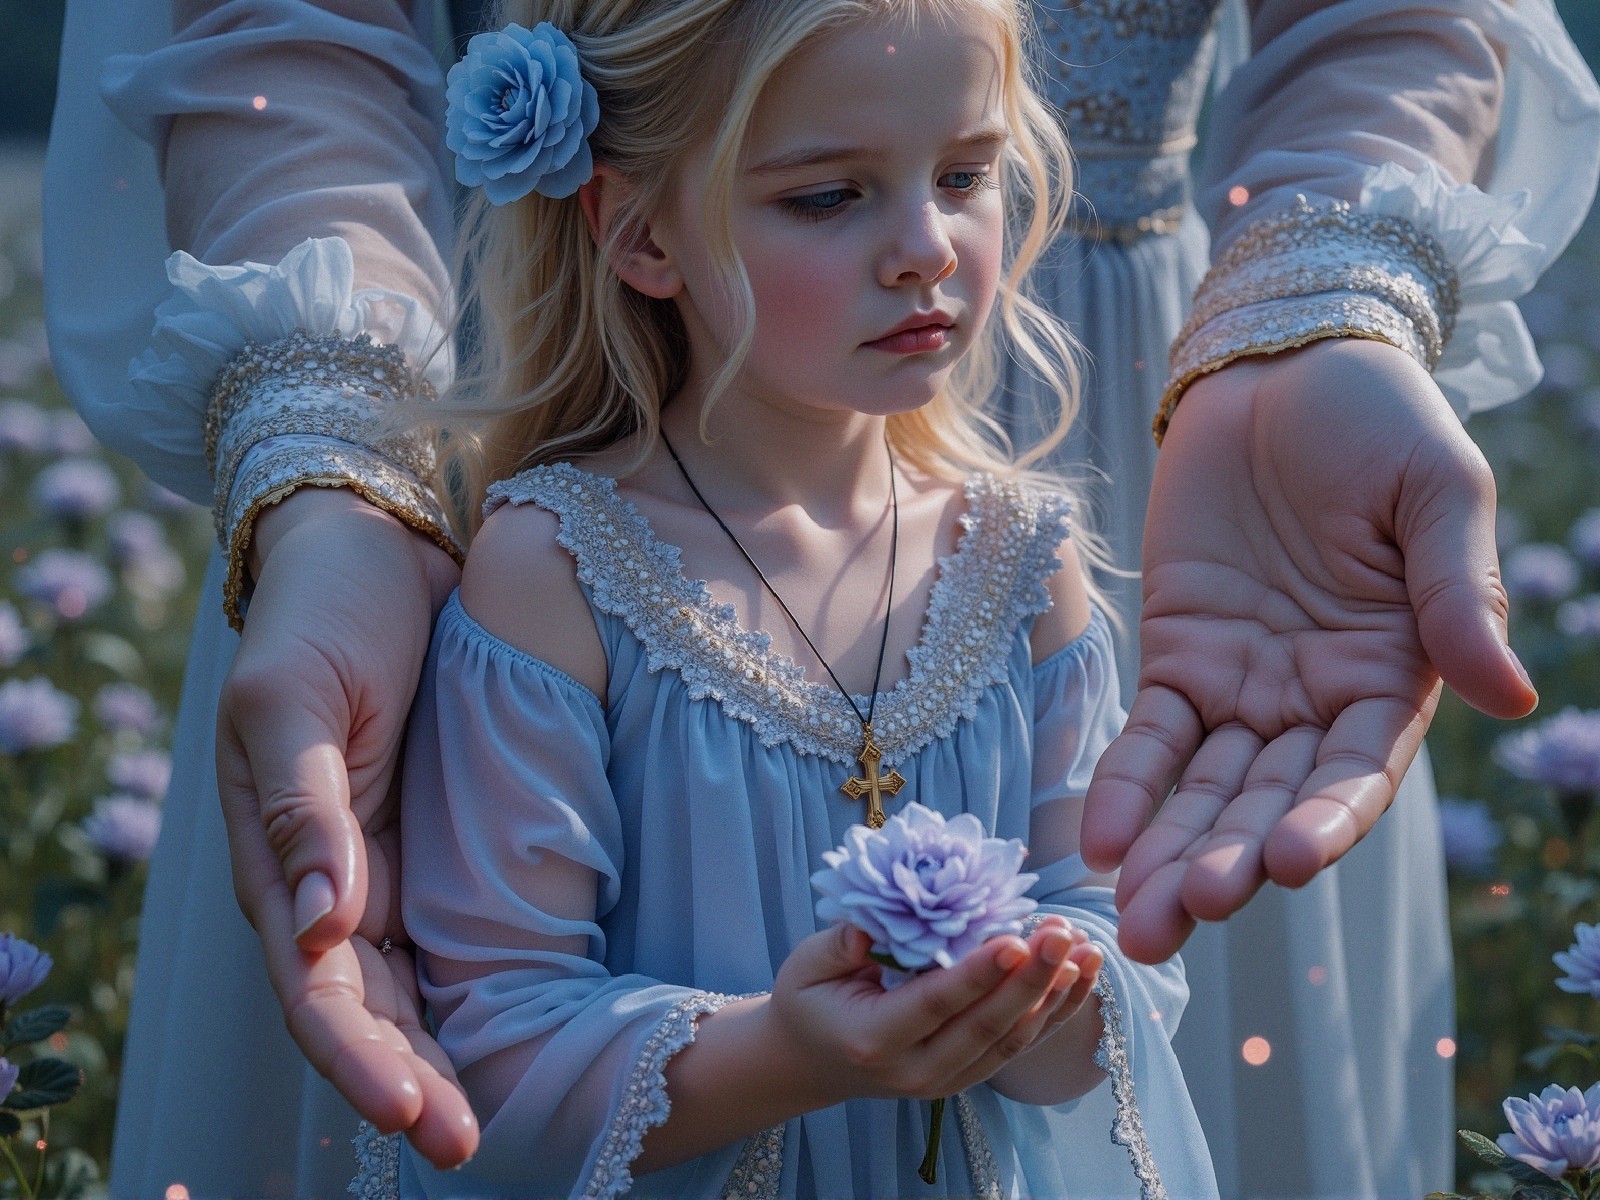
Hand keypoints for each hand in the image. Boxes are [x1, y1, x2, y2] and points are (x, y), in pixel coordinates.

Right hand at [215, 488, 477, 1166]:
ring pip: (412, 986)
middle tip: (466, 1145)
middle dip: (407, 1084)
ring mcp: (389, 865)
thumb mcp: (292, 701)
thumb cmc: (320, 617)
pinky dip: (477, 986)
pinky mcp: (442, 837)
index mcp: (279, 860)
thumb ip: (301, 807)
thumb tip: (320, 920)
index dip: (355, 1057)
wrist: (375, 549)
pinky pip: (459, 928)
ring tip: (485, 1123)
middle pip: (365, 1008)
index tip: (412, 1114)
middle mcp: (332, 881)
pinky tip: (522, 1026)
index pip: (314, 985)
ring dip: (443, 1056)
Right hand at [770, 917, 1096, 1104]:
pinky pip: (1017, 1045)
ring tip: (1086, 950)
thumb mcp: (805, 965)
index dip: (979, 974)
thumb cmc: (809, 1001)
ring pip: (1011, 1041)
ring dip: (1055, 995)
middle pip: (985, 1027)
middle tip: (1062, 935)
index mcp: (872, 1039)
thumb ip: (839, 944)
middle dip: (1031, 980)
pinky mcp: (967, 1076)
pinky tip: (1080, 974)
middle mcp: (915, 1070)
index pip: (936, 1004)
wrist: (811, 1060)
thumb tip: (873, 923)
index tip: (1017, 939)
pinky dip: (1054, 1011)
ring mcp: (945, 1081)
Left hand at [1082, 339, 1537, 962]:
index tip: (1286, 861)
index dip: (1324, 820)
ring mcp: (1244, 685)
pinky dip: (1126, 786)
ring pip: (1205, 790)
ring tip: (1134, 918)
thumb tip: (1510, 698)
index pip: (1359, 773)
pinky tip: (1100, 840)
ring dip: (1168, 851)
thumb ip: (1456, 594)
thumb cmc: (1377, 420)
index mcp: (1395, 675)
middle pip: (1269, 803)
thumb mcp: (1435, 492)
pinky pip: (1151, 736)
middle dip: (1223, 863)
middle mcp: (1318, 700)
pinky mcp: (1179, 654)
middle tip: (1173, 920)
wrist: (1281, 365)